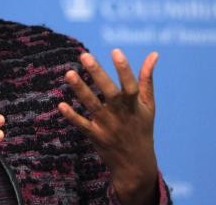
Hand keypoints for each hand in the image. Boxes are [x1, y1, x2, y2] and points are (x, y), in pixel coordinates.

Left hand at [57, 49, 159, 204]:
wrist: (135, 165)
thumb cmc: (142, 128)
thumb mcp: (148, 105)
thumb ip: (147, 79)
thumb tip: (154, 54)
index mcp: (135, 105)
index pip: (130, 85)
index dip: (124, 69)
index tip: (115, 51)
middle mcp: (121, 114)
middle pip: (109, 92)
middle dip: (97, 74)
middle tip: (85, 56)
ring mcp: (107, 126)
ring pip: (92, 106)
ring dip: (80, 90)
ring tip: (68, 73)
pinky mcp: (96, 136)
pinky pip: (82, 125)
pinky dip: (72, 116)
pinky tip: (60, 105)